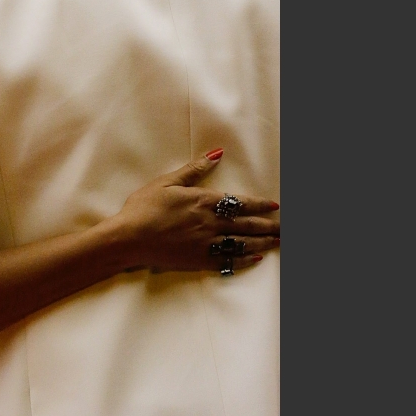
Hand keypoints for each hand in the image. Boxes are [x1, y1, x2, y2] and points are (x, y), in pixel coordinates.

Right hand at [105, 150, 279, 273]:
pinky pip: (229, 261)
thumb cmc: (144, 207)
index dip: (260, 204)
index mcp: (204, 201)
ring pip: (243, 243)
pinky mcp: (199, 260)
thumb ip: (194, 169)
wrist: (129, 238)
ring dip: (264, 242)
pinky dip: (244, 259)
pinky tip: (255, 257)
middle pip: (248, 224)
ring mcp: (207, 244)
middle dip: (270, 225)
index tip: (275, 206)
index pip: (241, 202)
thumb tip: (217, 154)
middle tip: (287, 228)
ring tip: (279, 242)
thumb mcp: (167, 182)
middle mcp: (211, 223)